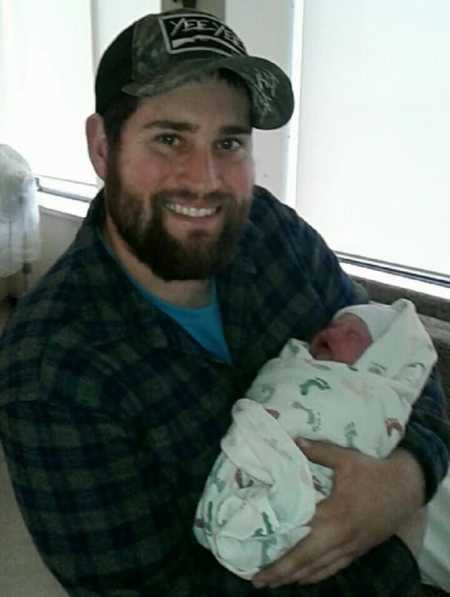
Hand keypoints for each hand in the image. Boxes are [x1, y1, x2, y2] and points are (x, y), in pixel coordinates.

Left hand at [252, 440, 424, 588]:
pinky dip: (316, 575)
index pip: (300, 535)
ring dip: (295, 578)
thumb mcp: (346, 458)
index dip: (279, 548)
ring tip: (273, 582)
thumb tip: (293, 441)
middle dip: (281, 573)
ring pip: (319, 569)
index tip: (259, 556)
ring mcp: (350, 547)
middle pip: (305, 561)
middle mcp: (340, 537)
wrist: (407, 487)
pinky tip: (303, 578)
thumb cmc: (374, 472)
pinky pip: (334, 568)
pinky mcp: (358, 551)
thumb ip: (318, 452)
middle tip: (258, 581)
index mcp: (334, 515)